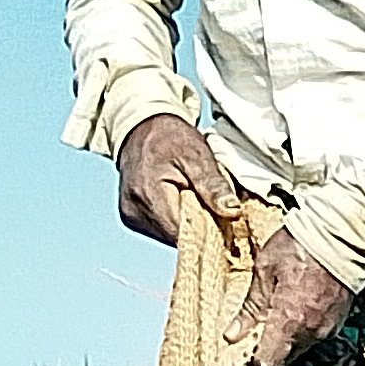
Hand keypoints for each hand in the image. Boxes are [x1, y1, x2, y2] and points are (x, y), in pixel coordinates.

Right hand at [117, 113, 244, 248]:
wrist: (141, 126)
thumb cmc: (169, 137)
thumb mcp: (197, 155)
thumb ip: (213, 185)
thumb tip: (232, 211)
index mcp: (149, 196)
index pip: (184, 234)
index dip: (209, 233)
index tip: (226, 224)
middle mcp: (134, 212)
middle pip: (178, 239)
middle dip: (200, 229)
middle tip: (215, 210)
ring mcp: (131, 217)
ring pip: (170, 237)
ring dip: (189, 226)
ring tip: (197, 204)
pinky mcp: (132, 218)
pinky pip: (162, 230)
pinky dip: (177, 221)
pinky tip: (184, 206)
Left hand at [237, 223, 355, 365]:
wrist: (340, 235)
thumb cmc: (298, 247)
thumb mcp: (264, 270)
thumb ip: (249, 307)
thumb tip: (231, 336)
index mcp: (289, 320)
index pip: (269, 363)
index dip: (254, 361)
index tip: (246, 350)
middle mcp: (310, 331)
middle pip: (284, 359)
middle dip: (269, 350)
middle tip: (258, 330)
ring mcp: (327, 328)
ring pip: (300, 348)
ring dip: (286, 339)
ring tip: (279, 314)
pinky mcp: (338, 321)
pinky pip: (315, 335)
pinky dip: (303, 329)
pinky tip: (298, 308)